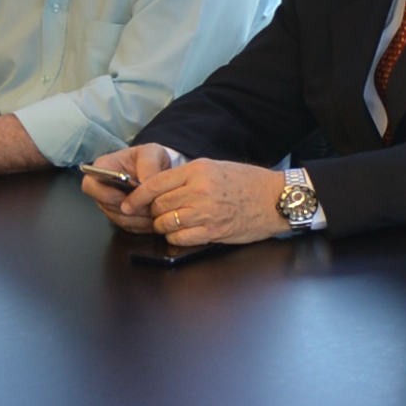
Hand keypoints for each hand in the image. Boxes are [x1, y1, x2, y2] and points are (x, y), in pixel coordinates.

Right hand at [84, 144, 183, 232]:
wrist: (161, 168)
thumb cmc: (151, 157)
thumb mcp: (152, 153)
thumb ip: (148, 166)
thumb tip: (145, 184)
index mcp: (103, 168)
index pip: (90, 185)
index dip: (105, 194)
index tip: (123, 197)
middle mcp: (103, 188)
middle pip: (106, 206)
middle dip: (128, 209)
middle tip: (148, 206)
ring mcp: (111, 204)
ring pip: (119, 218)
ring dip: (138, 218)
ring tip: (157, 212)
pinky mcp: (123, 215)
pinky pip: (129, 226)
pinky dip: (143, 225)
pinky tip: (156, 217)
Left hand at [125, 159, 288, 248]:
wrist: (277, 199)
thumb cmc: (249, 182)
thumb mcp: (216, 168)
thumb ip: (187, 177)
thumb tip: (159, 189)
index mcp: (198, 171)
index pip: (154, 184)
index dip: (137, 197)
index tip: (129, 204)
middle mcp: (199, 190)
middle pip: (158, 205)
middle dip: (153, 212)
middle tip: (158, 214)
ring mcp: (206, 212)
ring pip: (166, 223)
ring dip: (163, 226)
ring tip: (172, 224)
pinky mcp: (214, 230)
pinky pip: (180, 238)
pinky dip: (176, 238)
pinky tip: (184, 233)